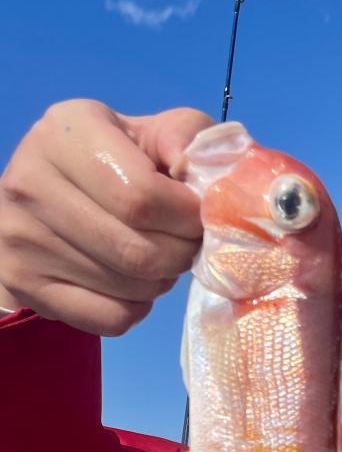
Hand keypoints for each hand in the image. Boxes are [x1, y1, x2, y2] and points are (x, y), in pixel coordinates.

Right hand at [0, 100, 211, 334]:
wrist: (45, 194)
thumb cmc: (115, 160)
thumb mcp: (151, 134)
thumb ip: (187, 137)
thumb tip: (210, 181)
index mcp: (68, 132)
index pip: (143, 199)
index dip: (187, 219)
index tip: (197, 218)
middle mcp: (31, 181)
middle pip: (139, 252)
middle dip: (180, 255)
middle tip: (185, 245)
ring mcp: (20, 236)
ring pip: (129, 288)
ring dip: (161, 281)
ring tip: (157, 258)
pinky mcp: (24, 282)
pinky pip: (111, 319)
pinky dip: (137, 308)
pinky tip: (131, 283)